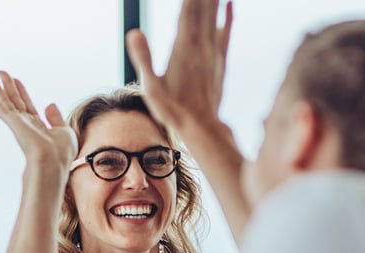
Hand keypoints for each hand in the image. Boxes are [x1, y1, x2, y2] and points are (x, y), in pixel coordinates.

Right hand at [0, 71, 77, 166]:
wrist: (52, 161)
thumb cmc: (61, 153)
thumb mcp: (65, 132)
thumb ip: (56, 118)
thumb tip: (50, 105)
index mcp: (39, 127)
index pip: (28, 106)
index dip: (22, 93)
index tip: (17, 81)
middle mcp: (26, 125)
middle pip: (15, 102)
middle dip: (8, 88)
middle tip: (1, 73)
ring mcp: (18, 124)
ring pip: (5, 103)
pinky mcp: (12, 122)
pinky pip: (0, 106)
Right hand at [126, 0, 232, 134]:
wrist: (202, 128)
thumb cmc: (173, 111)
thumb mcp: (151, 88)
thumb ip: (143, 59)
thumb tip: (134, 32)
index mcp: (183, 47)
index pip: (187, 7)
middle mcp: (201, 44)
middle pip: (203, 5)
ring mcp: (212, 51)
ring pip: (215, 14)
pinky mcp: (220, 61)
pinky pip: (226, 31)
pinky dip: (229, 14)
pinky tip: (230, 2)